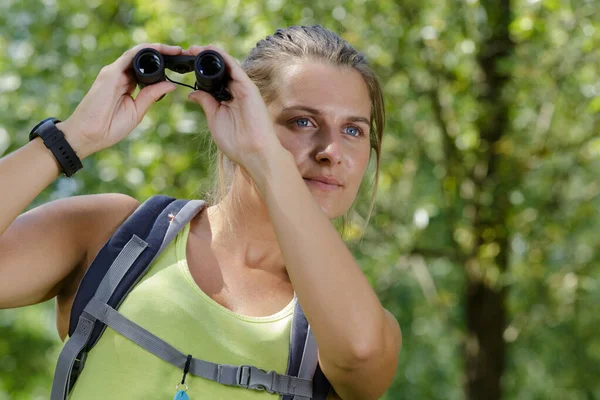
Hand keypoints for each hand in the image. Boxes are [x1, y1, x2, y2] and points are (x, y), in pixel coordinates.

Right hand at [58, 43, 181, 158]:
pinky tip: (161, 50)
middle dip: (163, 54)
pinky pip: (130, 56)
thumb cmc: (110, 127)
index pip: (146, 70)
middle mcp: (120, 75)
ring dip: (157, 49)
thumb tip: (171, 85)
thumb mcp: (137, 110)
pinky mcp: (111, 73)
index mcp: (126, 85)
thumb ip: (152, 95)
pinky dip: (146, 51)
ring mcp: (114, 72)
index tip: (180, 66)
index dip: (162, 65)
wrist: (89, 134)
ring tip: (176, 49)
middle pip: (143, 59)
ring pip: (138, 53)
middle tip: (182, 53)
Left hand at [186, 45, 284, 171]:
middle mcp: (236, 93)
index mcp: (227, 101)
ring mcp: (243, 89)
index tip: (185, 65)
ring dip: (212, 55)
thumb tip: (192, 92)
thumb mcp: (214, 119)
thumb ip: (206, 103)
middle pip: (220, 71)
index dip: (200, 72)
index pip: (213, 81)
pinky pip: (235, 68)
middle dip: (204, 60)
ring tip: (195, 48)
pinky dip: (223, 57)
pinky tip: (211, 49)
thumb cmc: (235, 141)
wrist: (252, 151)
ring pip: (227, 66)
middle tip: (187, 51)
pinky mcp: (249, 88)